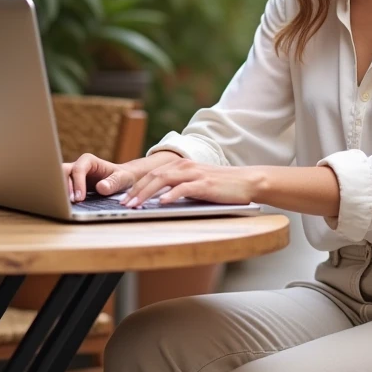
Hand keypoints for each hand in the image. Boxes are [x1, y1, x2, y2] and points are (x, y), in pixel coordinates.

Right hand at [63, 153, 137, 201]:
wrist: (121, 179)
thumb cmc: (122, 176)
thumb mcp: (122, 178)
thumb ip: (113, 182)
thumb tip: (101, 187)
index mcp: (89, 161)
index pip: (78, 169)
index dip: (77, 183)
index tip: (79, 198)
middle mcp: (78, 166)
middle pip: (63, 172)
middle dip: (64, 186)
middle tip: (71, 202)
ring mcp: (73, 176)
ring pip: (60, 180)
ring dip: (61, 192)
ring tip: (67, 205)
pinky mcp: (71, 186)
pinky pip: (62, 189)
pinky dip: (63, 197)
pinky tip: (67, 207)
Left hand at [124, 159, 259, 207]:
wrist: (247, 181)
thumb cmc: (222, 186)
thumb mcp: (197, 184)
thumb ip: (179, 188)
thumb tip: (160, 201)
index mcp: (181, 166)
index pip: (152, 174)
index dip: (136, 186)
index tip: (124, 198)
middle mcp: (185, 167)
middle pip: (153, 176)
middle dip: (136, 190)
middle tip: (124, 204)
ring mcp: (195, 174)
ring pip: (164, 180)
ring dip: (147, 193)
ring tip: (136, 205)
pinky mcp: (205, 184)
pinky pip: (184, 188)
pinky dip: (171, 195)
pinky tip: (162, 203)